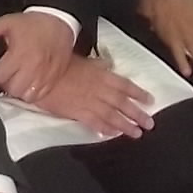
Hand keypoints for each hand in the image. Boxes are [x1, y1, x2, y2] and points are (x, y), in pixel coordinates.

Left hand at [0, 11, 73, 102]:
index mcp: (20, 54)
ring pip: (25, 95)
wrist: (60, 23)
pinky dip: (30, 94)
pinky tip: (26, 85)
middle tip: (1, 78)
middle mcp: (33, 67)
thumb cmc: (33, 24)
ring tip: (14, 82)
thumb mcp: (9, 21)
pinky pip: (38, 96)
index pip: (0, 76)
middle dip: (3, 85)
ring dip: (17, 91)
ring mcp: (45, 75)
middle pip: (12, 88)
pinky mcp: (53, 79)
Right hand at [31, 55, 154, 137]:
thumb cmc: (60, 65)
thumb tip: (106, 66)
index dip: (139, 94)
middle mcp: (100, 90)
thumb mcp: (83, 59)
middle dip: (138, 114)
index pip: (126, 86)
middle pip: (123, 104)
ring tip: (137, 133)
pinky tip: (114, 134)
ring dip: (127, 126)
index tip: (149, 101)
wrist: (42, 76)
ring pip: (113, 116)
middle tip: (149, 123)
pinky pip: (97, 123)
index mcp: (102, 75)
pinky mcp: (79, 114)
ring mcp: (90, 103)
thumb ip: (97, 65)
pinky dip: (107, 129)